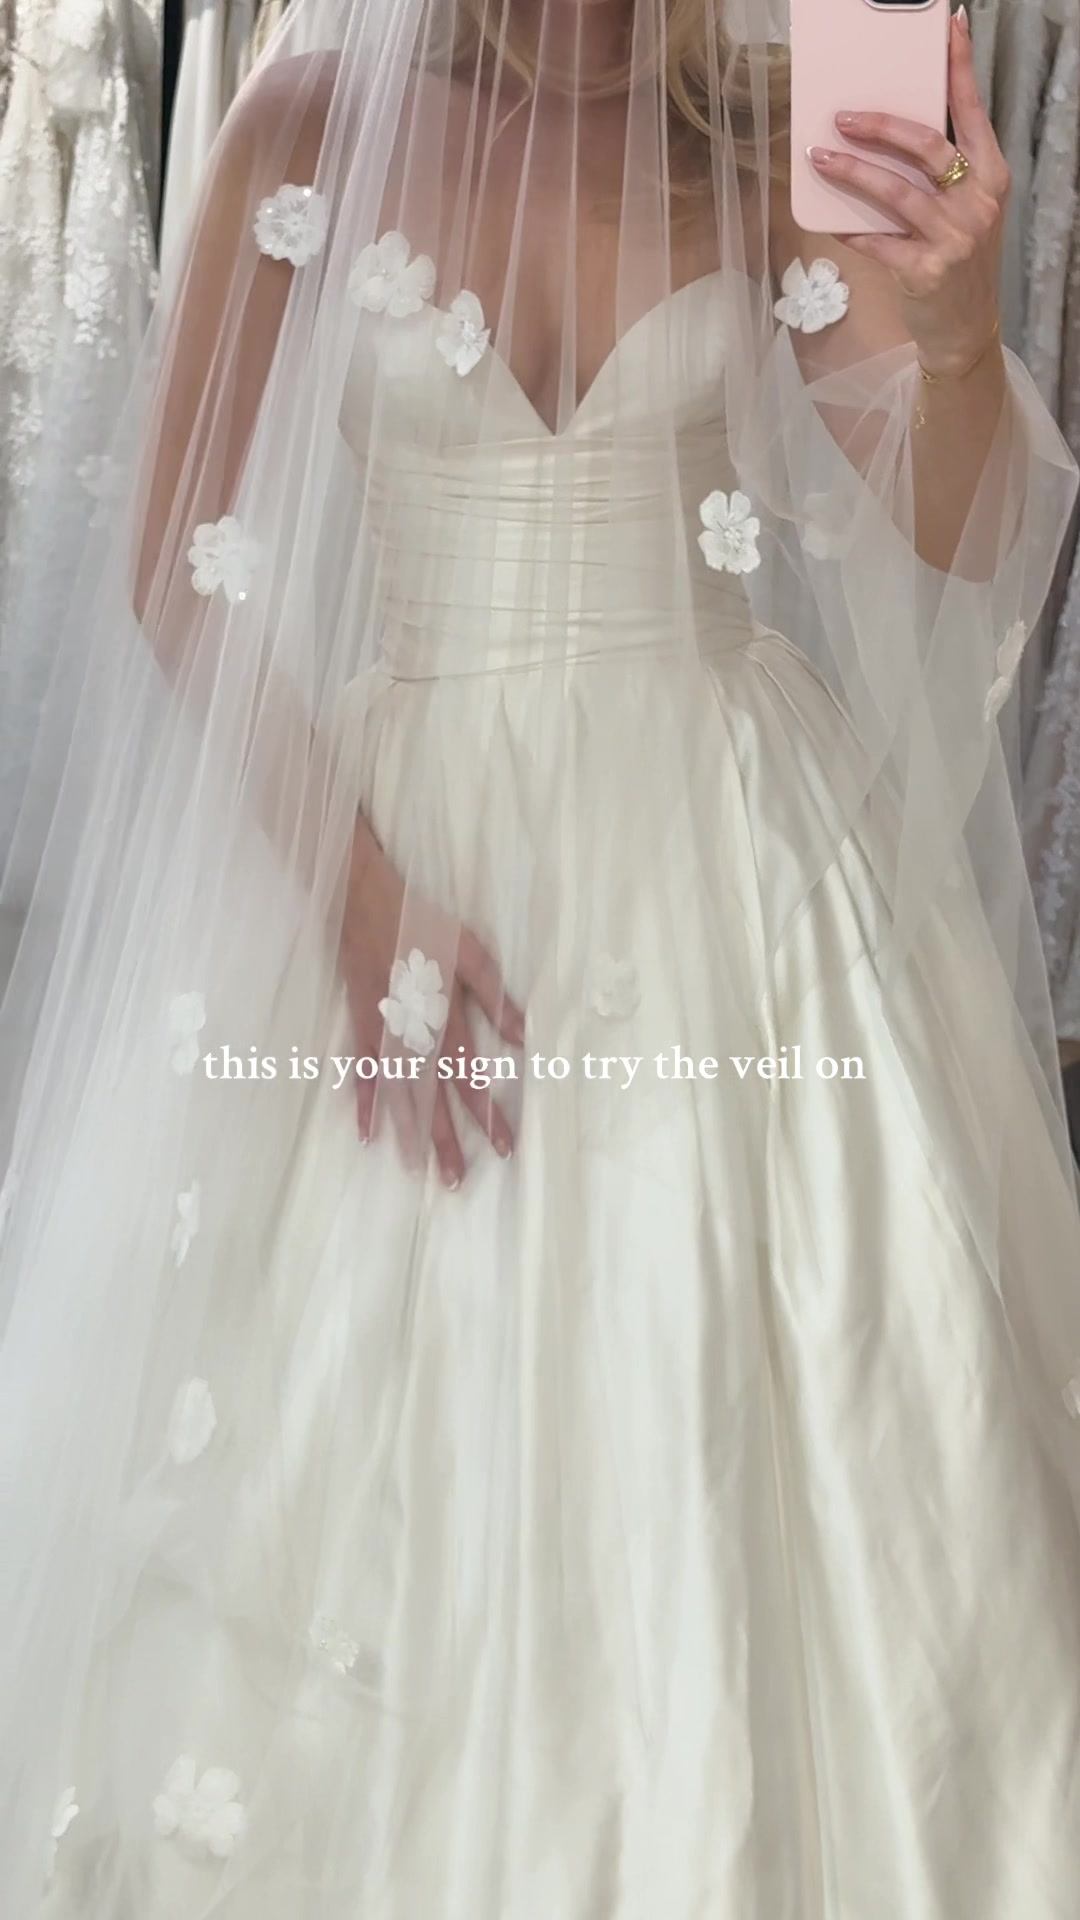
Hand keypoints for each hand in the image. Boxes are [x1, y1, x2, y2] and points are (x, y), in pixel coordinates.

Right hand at [339, 817, 524, 1188]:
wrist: (363, 901)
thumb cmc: (422, 924)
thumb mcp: (470, 953)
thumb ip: (496, 998)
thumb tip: (526, 1036)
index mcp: (443, 1018)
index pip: (470, 1078)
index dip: (487, 1114)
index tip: (503, 1148)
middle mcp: (412, 1036)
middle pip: (431, 1098)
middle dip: (446, 1142)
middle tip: (455, 1182)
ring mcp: (383, 1035)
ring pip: (399, 1095)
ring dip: (409, 1134)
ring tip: (418, 1172)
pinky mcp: (361, 1027)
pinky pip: (364, 1074)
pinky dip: (366, 1104)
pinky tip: (368, 1135)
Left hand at [809, 5, 1008, 375]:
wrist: (966, 330)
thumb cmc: (958, 262)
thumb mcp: (965, 212)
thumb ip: (941, 178)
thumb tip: (885, 137)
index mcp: (991, 177)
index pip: (972, 113)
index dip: (960, 70)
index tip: (951, 29)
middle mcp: (978, 202)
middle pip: (926, 147)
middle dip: (881, 126)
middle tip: (843, 116)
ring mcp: (954, 238)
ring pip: (896, 192)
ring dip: (852, 173)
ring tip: (819, 158)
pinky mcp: (927, 271)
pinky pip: (878, 243)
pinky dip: (850, 230)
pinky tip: (827, 220)